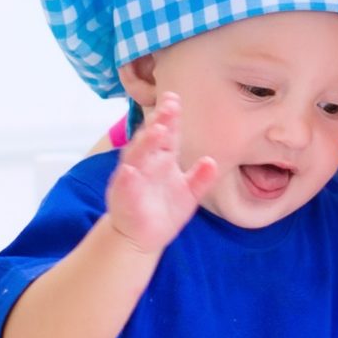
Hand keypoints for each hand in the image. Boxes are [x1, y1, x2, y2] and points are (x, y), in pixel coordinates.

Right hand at [104, 92, 217, 253]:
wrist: (141, 238)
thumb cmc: (165, 211)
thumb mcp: (188, 194)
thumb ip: (201, 178)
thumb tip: (212, 161)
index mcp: (162, 159)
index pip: (167, 134)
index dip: (171, 118)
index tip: (175, 99)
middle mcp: (145, 164)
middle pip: (152, 139)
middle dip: (160, 122)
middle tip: (170, 106)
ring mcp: (133, 179)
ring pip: (137, 157)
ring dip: (145, 144)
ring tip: (156, 131)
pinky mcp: (125, 198)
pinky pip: (125, 186)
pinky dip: (127, 178)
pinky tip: (129, 171)